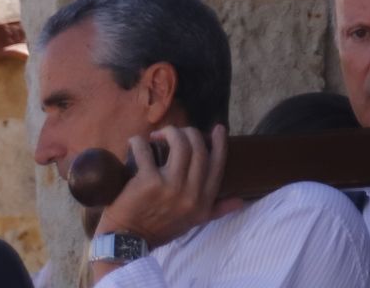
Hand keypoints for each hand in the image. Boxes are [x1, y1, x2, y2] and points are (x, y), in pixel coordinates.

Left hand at [95, 126, 223, 253]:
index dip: (220, 143)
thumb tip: (241, 201)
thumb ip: (217, 210)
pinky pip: (145, 151)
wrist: (128, 241)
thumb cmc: (161, 229)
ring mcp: (169, 186)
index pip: (218, 164)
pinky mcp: (147, 182)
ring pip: (179, 143)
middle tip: (177, 132)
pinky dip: (138, 142)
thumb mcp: (193, 221)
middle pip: (198, 148)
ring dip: (169, 132)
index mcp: (203, 201)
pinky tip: (135, 142)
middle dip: (189, 133)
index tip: (218, 129)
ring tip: (159, 135)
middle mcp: (190, 193)